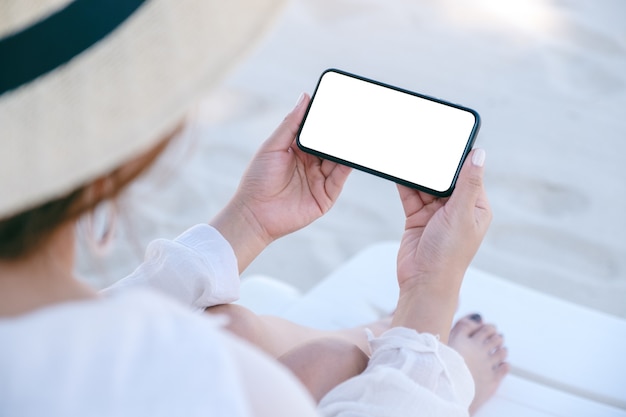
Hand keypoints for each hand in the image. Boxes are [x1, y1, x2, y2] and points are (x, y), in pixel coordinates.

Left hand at [211, 94, 351, 271]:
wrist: (254, 213)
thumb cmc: (257, 179)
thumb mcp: (273, 146)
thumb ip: (291, 123)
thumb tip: (305, 97)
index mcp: (298, 150)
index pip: (318, 132)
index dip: (327, 120)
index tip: (339, 104)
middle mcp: (311, 164)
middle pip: (330, 145)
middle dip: (341, 133)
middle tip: (353, 117)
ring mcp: (319, 180)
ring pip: (338, 160)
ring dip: (346, 148)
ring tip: (356, 134)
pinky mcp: (326, 196)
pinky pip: (340, 178)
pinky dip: (347, 166)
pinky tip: (351, 155)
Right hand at [392, 149, 491, 340]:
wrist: (423, 282)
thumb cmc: (448, 254)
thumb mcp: (461, 214)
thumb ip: (468, 183)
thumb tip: (480, 153)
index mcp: (476, 207)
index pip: (469, 174)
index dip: (459, 157)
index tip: (449, 137)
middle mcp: (457, 209)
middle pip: (445, 178)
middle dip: (435, 163)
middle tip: (424, 141)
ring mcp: (436, 213)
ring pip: (426, 185)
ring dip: (419, 172)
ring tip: (409, 151)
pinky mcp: (417, 218)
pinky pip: (411, 194)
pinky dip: (405, 183)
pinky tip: (399, 168)